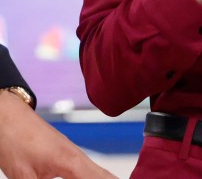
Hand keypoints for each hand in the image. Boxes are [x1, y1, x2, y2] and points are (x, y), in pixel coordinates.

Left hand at [0, 91, 116, 177]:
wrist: (7, 115)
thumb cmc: (14, 139)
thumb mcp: (23, 176)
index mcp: (71, 162)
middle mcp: (77, 157)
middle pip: (105, 177)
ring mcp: (72, 154)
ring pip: (97, 173)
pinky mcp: (65, 155)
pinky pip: (86, 170)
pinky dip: (94, 177)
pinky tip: (89, 178)